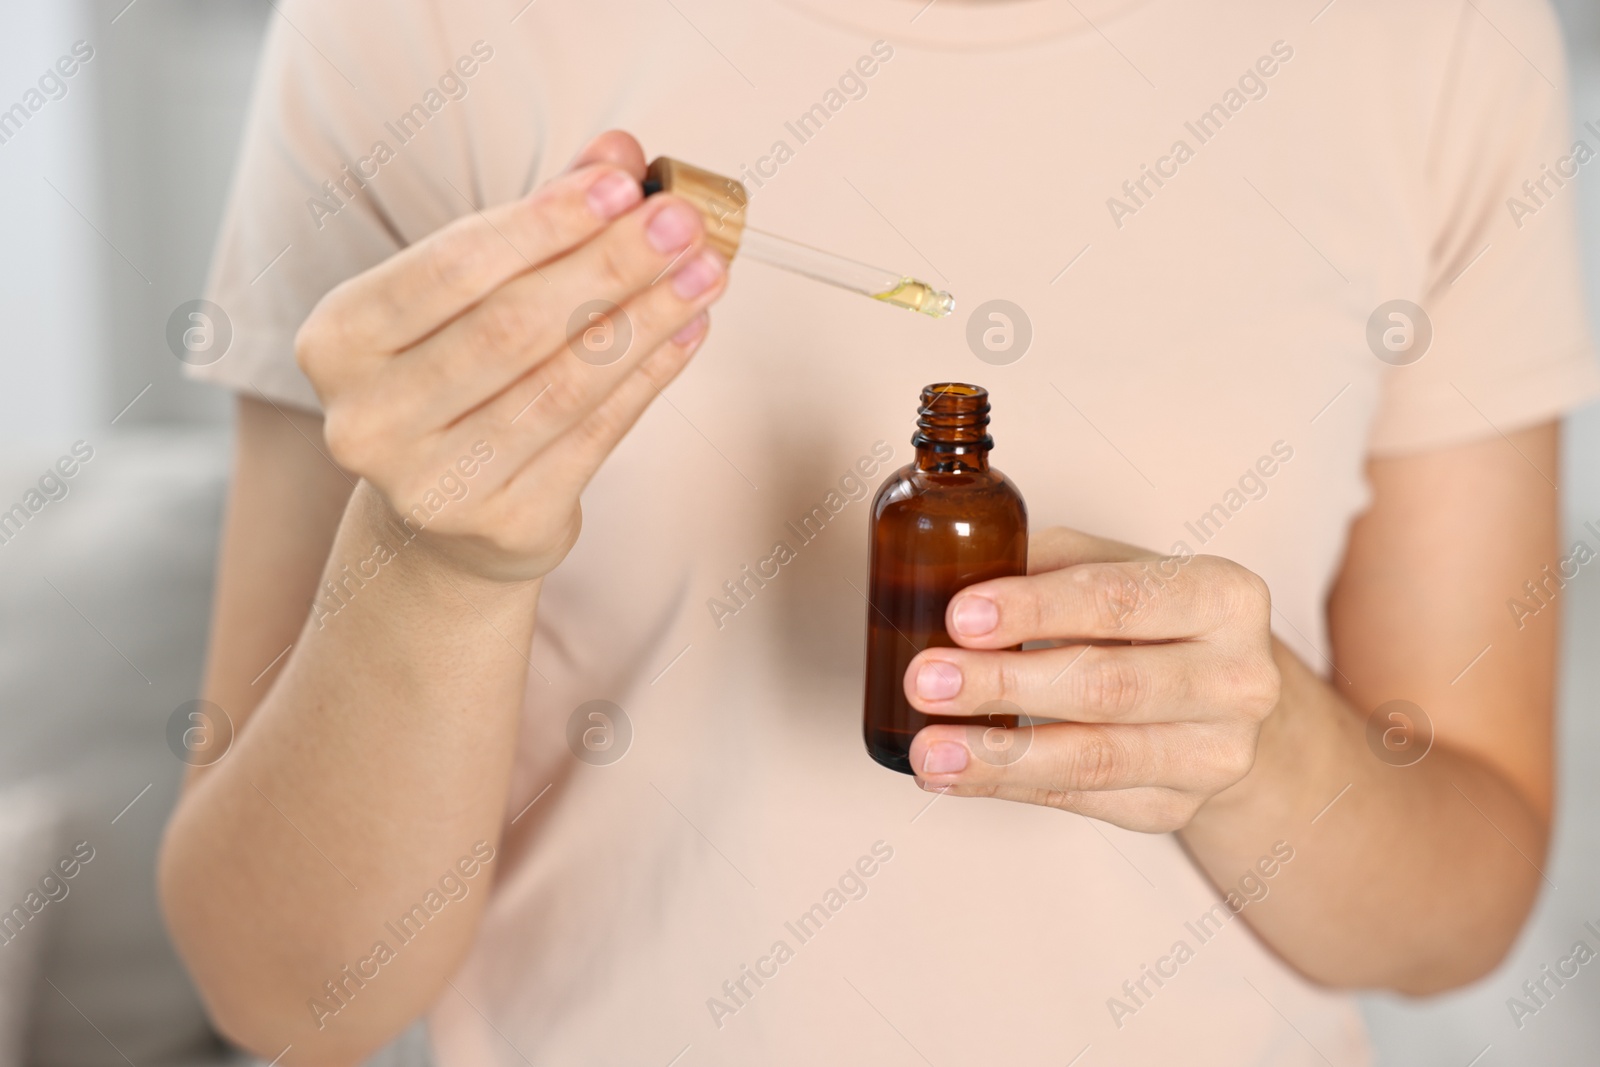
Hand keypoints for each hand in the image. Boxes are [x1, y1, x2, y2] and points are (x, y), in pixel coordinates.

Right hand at [295, 131, 727, 581]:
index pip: (454, 266)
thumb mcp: (476, 294)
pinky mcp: (502, 524)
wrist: (446, 517)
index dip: (545, 223)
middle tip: (684, 223)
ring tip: (706, 272)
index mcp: (340, 340)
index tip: (625, 184)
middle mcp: (369, 418)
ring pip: (562, 385)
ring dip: (646, 319)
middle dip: (610, 265)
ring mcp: (431, 483)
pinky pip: (595, 437)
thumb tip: (620, 152)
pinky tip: (689, 331)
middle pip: (512, 327)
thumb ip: (541, 221)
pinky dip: (650, 378)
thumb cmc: (461, 376)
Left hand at [904, 528, 1280, 831]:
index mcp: (1225, 597)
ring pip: (1096, 759)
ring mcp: (1215, 754)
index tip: (961, 616)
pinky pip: (1081, 801)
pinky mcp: (1178, 808)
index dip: (1036, 609)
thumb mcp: (1115, 566)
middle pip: (1110, 687)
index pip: (1121, 600)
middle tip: (928, 681)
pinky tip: (955, 773)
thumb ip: (1045, 564)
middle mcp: (1239, 679)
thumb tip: (949, 579)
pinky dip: (1008, 787)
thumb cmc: (1152, 618)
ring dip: (999, 756)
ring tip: (930, 748)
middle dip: (1006, 684)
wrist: (1217, 695)